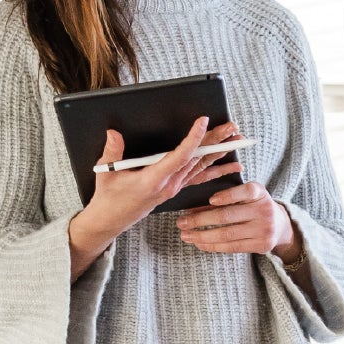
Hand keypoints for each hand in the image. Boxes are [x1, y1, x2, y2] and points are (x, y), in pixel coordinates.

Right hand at [68, 118, 242, 276]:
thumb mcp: (106, 174)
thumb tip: (114, 133)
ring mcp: (174, 188)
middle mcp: (168, 185)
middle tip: (232, 127)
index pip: (179, 157)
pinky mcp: (175, 189)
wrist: (112, 220)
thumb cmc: (109, 198)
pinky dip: (217, 170)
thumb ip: (112, 152)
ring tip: (236, 139)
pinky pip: (200, 178)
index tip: (203, 122)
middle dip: (215, 141)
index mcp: (154, 180)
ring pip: (201, 167)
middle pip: (196, 159)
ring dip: (219, 152)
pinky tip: (232, 166)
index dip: (193, 139)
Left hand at [176, 179, 300, 260]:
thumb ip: (225, 198)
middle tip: (181, 222)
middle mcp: (263, 210)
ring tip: (186, 235)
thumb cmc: (254, 206)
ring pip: (227, 235)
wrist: (280, 225)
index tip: (211, 200)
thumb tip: (193, 208)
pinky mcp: (261, 245)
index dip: (228, 196)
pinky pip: (232, 247)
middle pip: (228, 216)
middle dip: (200, 219)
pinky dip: (213, 246)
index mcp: (259, 192)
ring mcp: (264, 230)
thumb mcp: (246, 196)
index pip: (245, 192)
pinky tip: (200, 243)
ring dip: (202, 236)